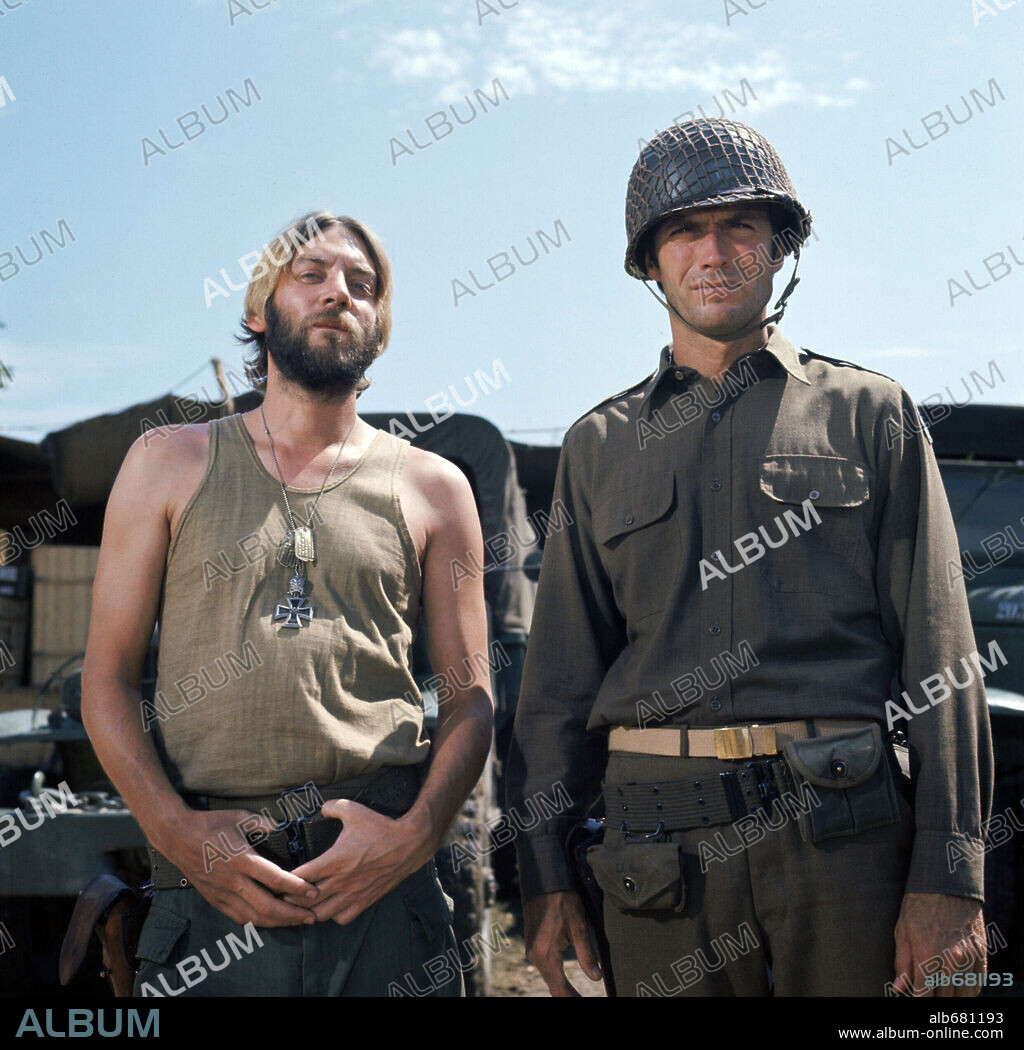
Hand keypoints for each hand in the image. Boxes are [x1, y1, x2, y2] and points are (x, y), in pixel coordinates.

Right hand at [158, 808, 319, 927]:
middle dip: (293, 914)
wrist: (177, 836)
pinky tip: (272, 921)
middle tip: (313, 916)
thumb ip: (263, 823)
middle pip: (267, 905)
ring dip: (279, 922)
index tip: (314, 891)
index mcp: (242, 859)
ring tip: (297, 921)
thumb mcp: (240, 817)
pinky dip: (258, 922)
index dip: (297, 887)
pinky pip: (239, 917)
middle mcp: (233, 880)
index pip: (275, 878)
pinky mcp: (215, 900)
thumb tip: (282, 826)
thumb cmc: (211, 824)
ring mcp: (223, 893)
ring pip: (254, 916)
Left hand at [286, 801, 433, 924]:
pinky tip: (330, 905)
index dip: (285, 880)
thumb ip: (332, 807)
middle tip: (283, 893)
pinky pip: (342, 918)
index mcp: (334, 860)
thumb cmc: (380, 827)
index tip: (278, 877)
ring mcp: (353, 893)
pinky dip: (332, 915)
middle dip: (291, 898)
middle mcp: (341, 881)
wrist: (409, 843)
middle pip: (305, 900)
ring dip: (310, 910)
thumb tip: (321, 808)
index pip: (300, 877)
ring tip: (303, 904)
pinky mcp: (365, 900)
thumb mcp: (354, 809)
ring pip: (321, 914)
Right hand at [523, 890, 601, 996]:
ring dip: (562, 988)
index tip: (586, 1002)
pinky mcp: (532, 944)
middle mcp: (535, 956)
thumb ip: (587, 954)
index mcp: (546, 955)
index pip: (560, 990)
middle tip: (583, 999)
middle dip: (569, 996)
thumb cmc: (562, 900)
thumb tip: (596, 978)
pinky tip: (565, 980)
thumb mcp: (579, 926)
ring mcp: (531, 950)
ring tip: (577, 995)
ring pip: (549, 977)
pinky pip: (545, 967)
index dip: (572, 1000)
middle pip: (553, 986)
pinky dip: (556, 976)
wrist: (543, 879)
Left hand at [893, 892, 986, 995]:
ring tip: (941, 991)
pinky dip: (968, 990)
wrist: (946, 884)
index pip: (924, 994)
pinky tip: (958, 987)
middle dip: (933, 997)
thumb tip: (899, 987)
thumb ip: (902, 963)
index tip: (915, 995)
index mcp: (927, 956)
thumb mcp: (903, 931)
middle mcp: (950, 961)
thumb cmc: (919, 906)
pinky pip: (977, 984)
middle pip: (944, 996)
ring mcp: (969, 958)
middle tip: (926, 990)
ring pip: (963, 995)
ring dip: (951, 996)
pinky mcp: (982, 954)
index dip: (918, 999)